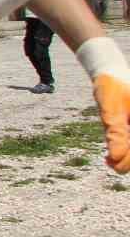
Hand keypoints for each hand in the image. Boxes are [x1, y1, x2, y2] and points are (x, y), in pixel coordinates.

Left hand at [77, 38, 129, 172]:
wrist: (111, 71)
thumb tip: (116, 156)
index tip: (114, 165)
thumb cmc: (112, 86)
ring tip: (109, 161)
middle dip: (128, 162)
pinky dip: (124, 152)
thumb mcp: (111, 108)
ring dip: (126, 159)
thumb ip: (115, 132)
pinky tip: (110, 156)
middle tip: (111, 164)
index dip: (128, 161)